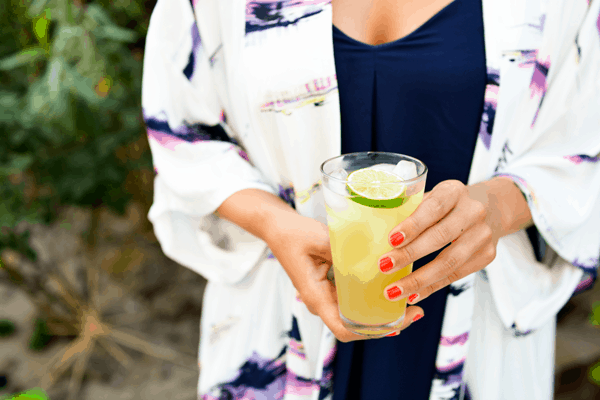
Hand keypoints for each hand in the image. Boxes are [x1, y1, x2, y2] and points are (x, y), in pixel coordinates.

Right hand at [265, 212, 423, 341]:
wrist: (277, 228)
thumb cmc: (293, 234)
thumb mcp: (318, 238)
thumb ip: (343, 250)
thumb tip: (371, 259)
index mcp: (316, 297)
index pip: (344, 329)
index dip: (373, 332)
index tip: (398, 323)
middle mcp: (323, 302)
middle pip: (357, 327)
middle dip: (387, 324)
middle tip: (415, 311)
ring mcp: (328, 296)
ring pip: (358, 316)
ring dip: (383, 313)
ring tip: (411, 302)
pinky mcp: (332, 287)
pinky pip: (356, 300)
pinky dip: (374, 299)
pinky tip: (392, 286)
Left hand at [379, 179, 499, 304]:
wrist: (491, 207)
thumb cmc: (448, 204)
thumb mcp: (432, 196)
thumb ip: (411, 210)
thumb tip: (375, 232)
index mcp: (454, 191)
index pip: (433, 207)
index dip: (412, 225)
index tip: (391, 239)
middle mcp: (473, 211)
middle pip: (440, 236)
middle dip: (409, 254)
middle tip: (384, 266)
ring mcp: (483, 235)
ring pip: (449, 262)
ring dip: (419, 280)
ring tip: (394, 290)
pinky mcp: (487, 256)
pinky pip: (456, 276)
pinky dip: (431, 287)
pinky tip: (413, 294)